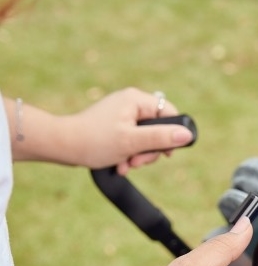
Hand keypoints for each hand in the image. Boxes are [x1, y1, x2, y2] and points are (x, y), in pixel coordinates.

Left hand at [64, 87, 193, 173]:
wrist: (63, 146)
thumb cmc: (95, 141)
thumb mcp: (133, 142)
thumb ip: (161, 138)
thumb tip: (187, 135)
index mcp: (136, 100)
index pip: (170, 113)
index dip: (172, 134)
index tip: (166, 153)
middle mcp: (131, 104)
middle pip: (158, 129)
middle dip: (150, 151)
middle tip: (138, 162)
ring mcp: (123, 115)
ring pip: (146, 139)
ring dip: (139, 157)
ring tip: (126, 166)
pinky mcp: (116, 127)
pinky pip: (133, 141)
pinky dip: (129, 155)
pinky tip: (120, 165)